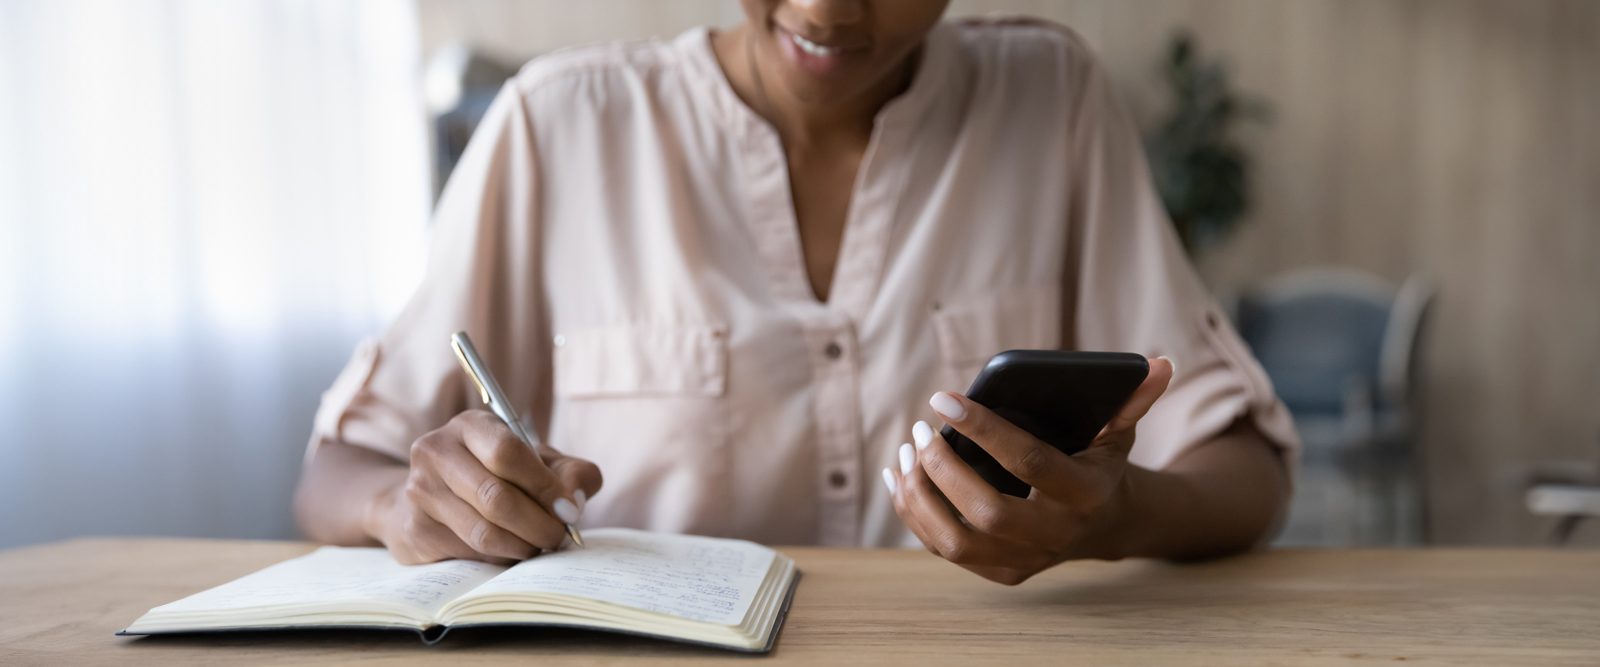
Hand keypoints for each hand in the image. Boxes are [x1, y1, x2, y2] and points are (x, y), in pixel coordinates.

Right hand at [369, 410, 602, 564]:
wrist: (431, 498)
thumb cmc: (497, 476)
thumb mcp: (539, 463)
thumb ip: (571, 474)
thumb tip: (574, 503)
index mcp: (470, 425)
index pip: (507, 452)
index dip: (544, 486)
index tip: (568, 510)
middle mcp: (436, 451)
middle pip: (496, 497)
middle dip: (538, 525)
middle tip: (558, 537)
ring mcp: (419, 492)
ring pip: (483, 532)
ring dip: (522, 547)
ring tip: (538, 546)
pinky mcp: (414, 530)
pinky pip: (469, 555)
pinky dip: (499, 559)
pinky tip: (509, 551)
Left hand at [885, 357, 1173, 584]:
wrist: (1105, 523)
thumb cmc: (1100, 462)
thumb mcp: (1119, 430)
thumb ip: (1133, 398)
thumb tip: (1160, 364)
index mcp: (1087, 494)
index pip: (1029, 462)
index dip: (984, 429)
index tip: (942, 397)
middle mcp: (1057, 536)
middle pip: (986, 511)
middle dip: (944, 468)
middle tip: (921, 430)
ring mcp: (1028, 561)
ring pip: (956, 540)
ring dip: (920, 495)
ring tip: (905, 451)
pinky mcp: (1002, 573)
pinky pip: (944, 550)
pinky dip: (915, 514)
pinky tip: (899, 477)